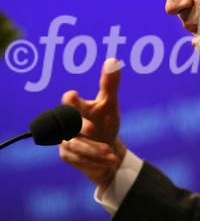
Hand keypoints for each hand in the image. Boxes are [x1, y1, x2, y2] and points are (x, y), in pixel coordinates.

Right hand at [59, 58, 126, 189]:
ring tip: (110, 152)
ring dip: (94, 149)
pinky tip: (110, 161)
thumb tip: (113, 59)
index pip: (70, 102)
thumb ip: (109, 85)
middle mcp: (68, 124)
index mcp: (77, 108)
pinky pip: (81, 159)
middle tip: (91, 128)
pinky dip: (96, 160)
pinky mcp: (69, 156)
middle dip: (79, 126)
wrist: (108, 150)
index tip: (73, 95)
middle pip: (67, 125)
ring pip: (76, 145)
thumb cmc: (105, 122)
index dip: (71, 100)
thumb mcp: (110, 105)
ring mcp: (66, 140)